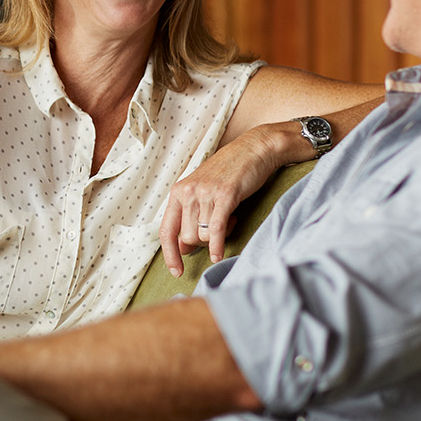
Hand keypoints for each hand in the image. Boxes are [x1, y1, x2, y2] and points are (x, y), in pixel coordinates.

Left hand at [160, 127, 285, 274]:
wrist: (254, 149)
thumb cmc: (230, 172)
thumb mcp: (203, 193)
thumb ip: (190, 218)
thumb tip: (182, 249)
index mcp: (179, 191)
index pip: (166, 230)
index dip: (169, 254)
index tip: (176, 271)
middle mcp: (188, 192)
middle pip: (188, 237)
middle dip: (204, 242)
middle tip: (220, 227)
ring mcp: (206, 193)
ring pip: (204, 235)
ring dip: (218, 237)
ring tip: (230, 219)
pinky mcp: (225, 195)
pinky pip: (216, 230)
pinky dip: (217, 246)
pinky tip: (219, 257)